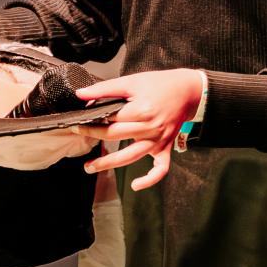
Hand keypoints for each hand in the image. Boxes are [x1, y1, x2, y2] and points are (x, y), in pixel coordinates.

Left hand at [69, 68, 203, 191]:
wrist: (189, 91)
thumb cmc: (161, 85)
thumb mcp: (132, 81)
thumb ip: (105, 89)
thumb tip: (81, 94)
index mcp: (141, 110)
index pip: (110, 119)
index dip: (93, 120)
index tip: (79, 121)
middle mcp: (150, 128)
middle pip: (116, 136)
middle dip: (93, 135)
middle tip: (77, 134)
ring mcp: (158, 140)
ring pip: (131, 157)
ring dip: (109, 164)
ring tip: (89, 167)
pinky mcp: (165, 148)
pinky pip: (160, 169)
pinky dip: (150, 179)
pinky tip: (136, 185)